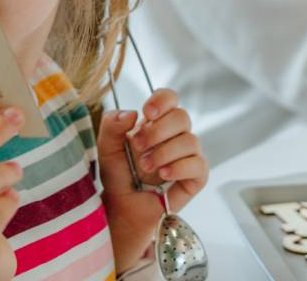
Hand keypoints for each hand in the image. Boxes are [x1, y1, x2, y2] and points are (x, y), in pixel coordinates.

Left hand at [98, 89, 207, 268]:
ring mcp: (188, 156)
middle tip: (138, 147)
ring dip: (165, 153)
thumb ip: (112, 125)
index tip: (147, 112)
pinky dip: (180, 168)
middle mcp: (176, 136)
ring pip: (191, 140)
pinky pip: (199, 165)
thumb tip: (132, 113)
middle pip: (182, 116)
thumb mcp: (106, 148)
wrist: (123, 208)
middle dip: (158, 131)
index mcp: (156, 122)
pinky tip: (163, 175)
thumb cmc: (118, 176)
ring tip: (146, 167)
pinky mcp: (196, 177)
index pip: (170, 98)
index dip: (163, 99)